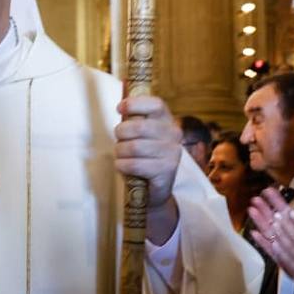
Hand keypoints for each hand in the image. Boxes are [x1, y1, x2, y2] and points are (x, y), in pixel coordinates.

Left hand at [115, 95, 181, 243]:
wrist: (154, 189)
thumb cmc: (143, 156)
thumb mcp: (140, 135)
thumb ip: (133, 120)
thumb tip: (121, 106)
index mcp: (168, 121)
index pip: (156, 104)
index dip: (135, 104)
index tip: (119, 109)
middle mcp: (174, 135)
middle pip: (140, 126)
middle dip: (121, 133)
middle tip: (119, 141)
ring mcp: (172, 153)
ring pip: (134, 146)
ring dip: (120, 151)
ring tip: (121, 156)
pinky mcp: (166, 171)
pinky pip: (134, 164)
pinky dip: (122, 165)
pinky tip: (123, 166)